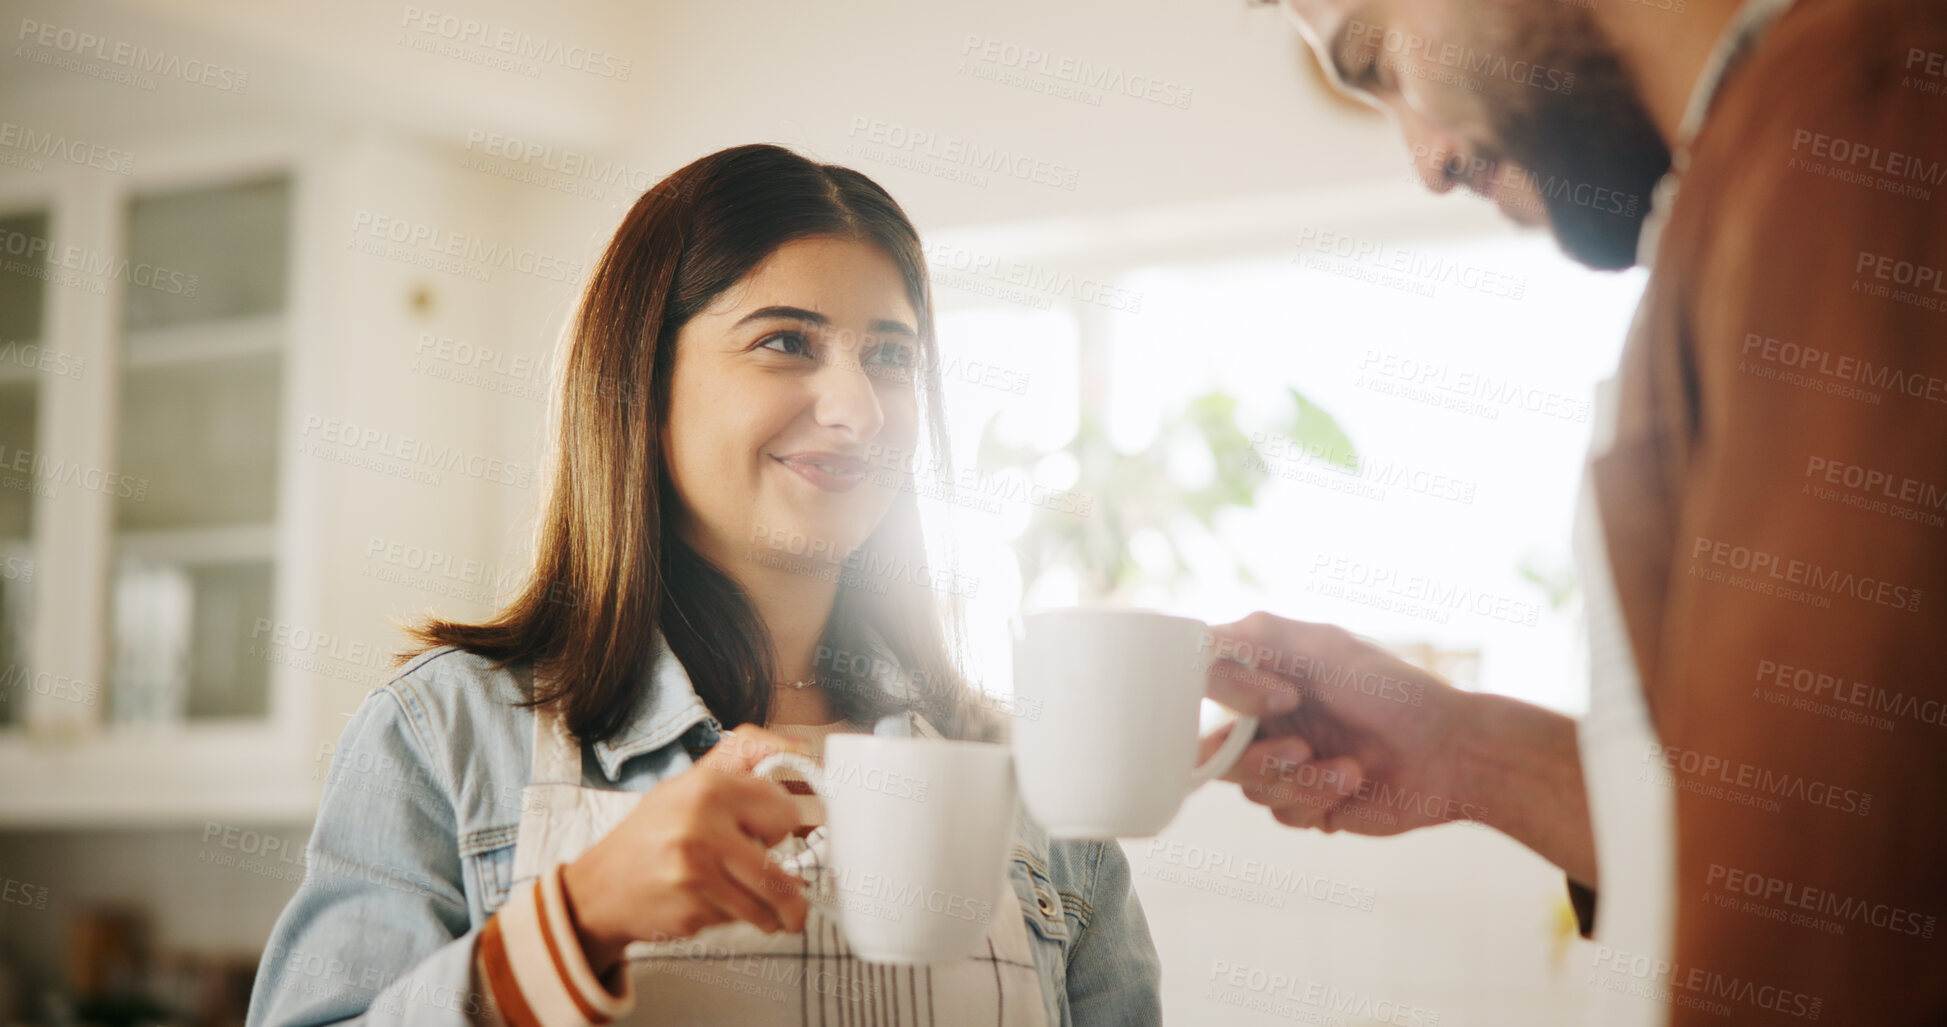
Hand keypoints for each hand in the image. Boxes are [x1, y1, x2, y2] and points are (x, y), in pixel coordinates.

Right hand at [561, 725, 811, 973]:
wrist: (600, 888)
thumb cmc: (653, 833)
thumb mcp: (691, 782)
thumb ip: (744, 759)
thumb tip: (798, 746)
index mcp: (707, 786)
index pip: (785, 811)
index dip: (781, 827)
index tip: (770, 834)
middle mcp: (701, 825)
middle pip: (781, 874)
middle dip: (790, 893)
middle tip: (790, 896)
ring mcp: (695, 870)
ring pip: (766, 905)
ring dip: (771, 915)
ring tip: (755, 905)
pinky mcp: (690, 908)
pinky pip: (737, 920)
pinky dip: (734, 919)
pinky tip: (710, 904)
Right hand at [1202, 612, 1594, 882]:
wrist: (1450, 756)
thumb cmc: (1395, 693)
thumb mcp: (1328, 647)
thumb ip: (1259, 635)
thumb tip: (1199, 641)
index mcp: (1264, 675)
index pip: (1203, 685)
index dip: (1232, 697)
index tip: (1285, 697)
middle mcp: (1266, 719)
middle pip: (1213, 752)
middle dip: (1262, 758)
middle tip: (1304, 749)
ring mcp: (1284, 763)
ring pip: (1249, 788)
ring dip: (1302, 782)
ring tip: (1351, 768)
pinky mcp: (1304, 802)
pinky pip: (1280, 813)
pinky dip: (1316, 801)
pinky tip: (1353, 783)